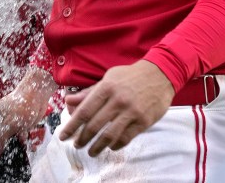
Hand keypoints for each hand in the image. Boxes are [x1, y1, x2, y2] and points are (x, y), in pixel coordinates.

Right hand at [0, 66, 55, 159]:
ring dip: (10, 147)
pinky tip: (23, 150)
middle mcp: (0, 120)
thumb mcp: (8, 125)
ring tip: (9, 156)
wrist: (38, 95)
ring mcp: (11, 123)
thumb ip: (0, 140)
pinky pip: (19, 138)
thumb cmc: (21, 105)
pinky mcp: (21, 126)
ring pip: (8, 138)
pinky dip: (21, 143)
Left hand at [59, 60, 174, 156]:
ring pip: (109, 135)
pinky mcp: (143, 121)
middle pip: (94, 126)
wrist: (161, 74)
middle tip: (77, 145)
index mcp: (106, 88)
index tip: (63, 136)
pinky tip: (110, 146)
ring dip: (97, 147)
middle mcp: (118, 100)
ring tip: (91, 151)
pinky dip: (115, 145)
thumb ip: (89, 92)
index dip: (71, 126)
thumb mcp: (109, 78)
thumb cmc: (131, 76)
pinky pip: (126, 138)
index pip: (84, 111)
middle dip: (82, 139)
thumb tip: (69, 101)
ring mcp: (131, 111)